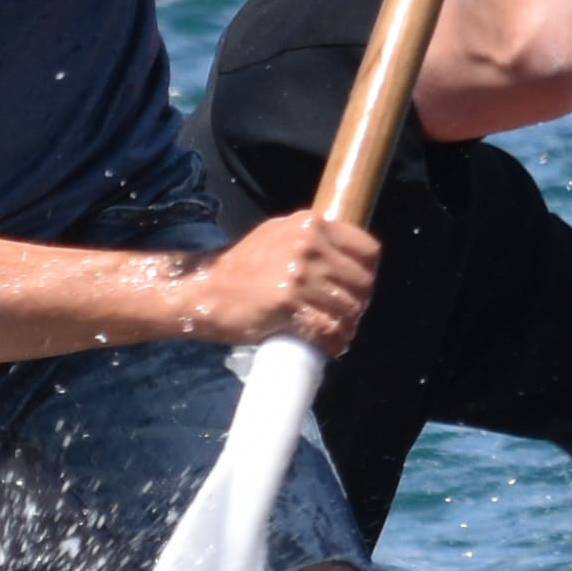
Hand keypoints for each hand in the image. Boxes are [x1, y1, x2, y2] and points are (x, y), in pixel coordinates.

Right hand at [182, 209, 375, 351]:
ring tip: (336, 334)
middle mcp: (308, 246)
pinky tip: (328, 346)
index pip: (367, 250)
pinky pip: (328, 330)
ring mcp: (299, 275)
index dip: (367, 273)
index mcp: (310, 224)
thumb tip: (344, 254)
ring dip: (346, 327)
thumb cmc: (240, 266)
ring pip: (349, 308)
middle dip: (358, 304)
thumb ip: (309, 239)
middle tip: (344, 315)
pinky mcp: (288, 305)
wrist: (204, 289)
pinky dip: (333, 343)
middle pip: (362, 282)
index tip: (357, 288)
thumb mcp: (277, 234)